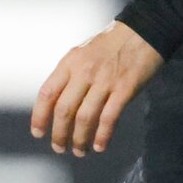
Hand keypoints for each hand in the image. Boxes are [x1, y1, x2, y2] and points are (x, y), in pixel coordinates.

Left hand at [31, 22, 162, 156]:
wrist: (144, 31)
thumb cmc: (112, 43)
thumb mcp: (83, 52)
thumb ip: (70, 74)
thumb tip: (59, 102)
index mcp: (70, 63)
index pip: (47, 93)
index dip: (40, 116)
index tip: (38, 132)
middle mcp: (84, 72)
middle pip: (64, 110)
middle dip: (59, 134)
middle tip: (59, 147)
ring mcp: (105, 81)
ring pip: (85, 117)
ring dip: (80, 139)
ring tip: (79, 150)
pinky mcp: (124, 89)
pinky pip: (109, 117)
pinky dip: (102, 135)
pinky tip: (99, 146)